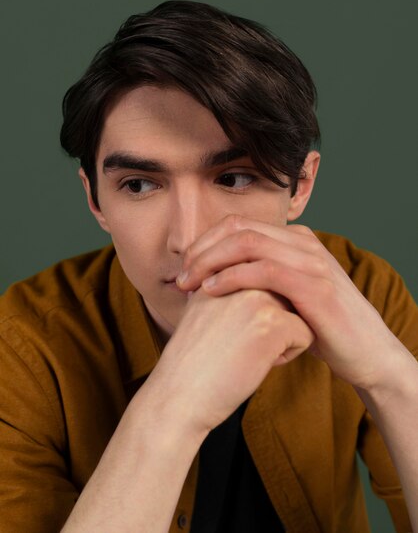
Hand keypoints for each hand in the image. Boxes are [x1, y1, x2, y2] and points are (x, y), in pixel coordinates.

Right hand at [153, 287, 313, 434]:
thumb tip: (260, 279)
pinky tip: (255, 363)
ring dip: (281, 334)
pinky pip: (305, 335)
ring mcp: (258, 297)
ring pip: (298, 311)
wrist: (178, 394)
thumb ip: (227, 285)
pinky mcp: (273, 323)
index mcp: (223, 267)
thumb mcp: (203, 306)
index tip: (228, 330)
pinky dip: (287, 355)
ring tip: (246, 350)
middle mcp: (240, 275)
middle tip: (237, 342)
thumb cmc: (193, 357)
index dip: (256, 309)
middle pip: (284, 292)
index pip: (265, 278)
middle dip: (273, 319)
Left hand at [177, 215, 403, 390]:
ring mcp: (311, 261)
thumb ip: (260, 278)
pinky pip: (264, 270)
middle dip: (201, 249)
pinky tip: (211, 291)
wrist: (366, 353)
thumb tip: (213, 278)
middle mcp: (303, 242)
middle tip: (180, 276)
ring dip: (209, 261)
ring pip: (248, 242)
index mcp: (294, 239)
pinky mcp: (315, 286)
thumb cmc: (319, 326)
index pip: (238, 225)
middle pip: (238, 228)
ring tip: (188, 284)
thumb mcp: (287, 294)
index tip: (184, 268)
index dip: (204, 243)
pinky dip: (231, 277)